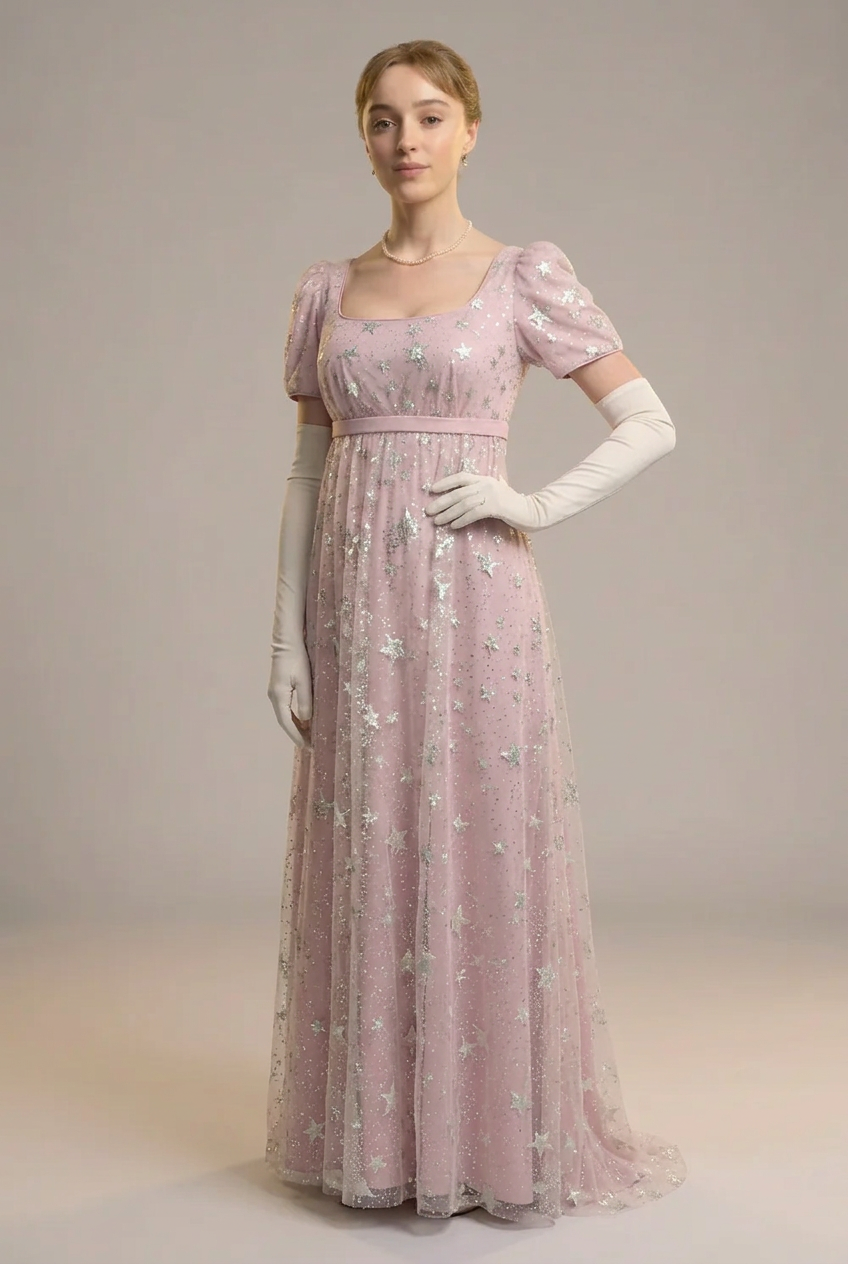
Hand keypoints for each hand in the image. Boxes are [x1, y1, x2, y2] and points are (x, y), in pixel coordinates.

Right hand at [267, 645, 313, 750]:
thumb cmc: (297, 658)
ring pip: (285, 715)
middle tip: (310, 745)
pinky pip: (286, 708)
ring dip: (296, 726)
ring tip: (309, 736)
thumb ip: (305, 701)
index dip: (296, 736)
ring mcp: (275, 692)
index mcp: (279, 696)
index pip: (287, 723)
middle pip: (285, 721)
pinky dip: (295, 717)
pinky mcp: (279, 688)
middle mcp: (274, 697)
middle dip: (297, 734)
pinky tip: (304, 721)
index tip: (306, 747)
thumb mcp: (304, 680)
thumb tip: (307, 720)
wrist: (286, 642)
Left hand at [425, 472, 539, 531]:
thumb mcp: (502, 490)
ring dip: (448, 513)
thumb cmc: (515, 504)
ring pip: (464, 504)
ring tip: (437, 521)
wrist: (532, 511)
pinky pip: (474, 514)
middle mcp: (486, 484)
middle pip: (458, 492)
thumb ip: (493, 485)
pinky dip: (462, 520)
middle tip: (428, 511)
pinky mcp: (496, 507)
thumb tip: (489, 481)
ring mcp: (491, 495)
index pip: (461, 477)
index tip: (431, 490)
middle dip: (441, 502)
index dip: (445, 482)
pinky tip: (453, 526)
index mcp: (485, 479)